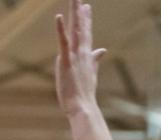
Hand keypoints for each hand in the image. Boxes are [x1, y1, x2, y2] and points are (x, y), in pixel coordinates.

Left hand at [55, 2, 106, 117]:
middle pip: (81, 28)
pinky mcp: (66, 61)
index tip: (86, 6)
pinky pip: (63, 42)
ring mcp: (74, 56)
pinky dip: (61, 29)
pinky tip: (58, 17)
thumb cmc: (84, 95)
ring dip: (75, 14)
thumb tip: (102, 50)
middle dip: (81, 12)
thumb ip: (95, 60)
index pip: (86, 34)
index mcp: (86, 56)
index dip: (86, 20)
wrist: (83, 108)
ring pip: (74, 30)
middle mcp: (82, 53)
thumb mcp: (90, 74)